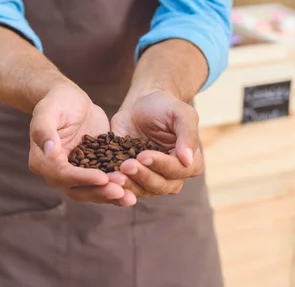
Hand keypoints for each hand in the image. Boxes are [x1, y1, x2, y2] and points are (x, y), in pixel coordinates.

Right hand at [29, 83, 125, 203]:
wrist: (71, 99)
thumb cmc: (57, 101)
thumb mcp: (48, 111)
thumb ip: (45, 130)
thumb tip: (50, 152)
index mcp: (43, 161)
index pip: (62, 175)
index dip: (82, 178)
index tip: (102, 177)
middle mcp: (57, 173)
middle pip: (77, 190)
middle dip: (99, 192)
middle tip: (121, 192)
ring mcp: (75, 174)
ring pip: (91, 191)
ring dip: (110, 196)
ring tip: (130, 198)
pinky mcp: (92, 170)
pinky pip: (103, 185)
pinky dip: (117, 189)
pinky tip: (133, 193)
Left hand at [110, 89, 203, 204]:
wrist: (141, 104)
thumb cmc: (166, 107)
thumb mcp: (182, 114)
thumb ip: (188, 134)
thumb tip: (187, 160)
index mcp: (190, 163)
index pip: (177, 170)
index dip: (160, 164)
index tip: (144, 155)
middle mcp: (172, 177)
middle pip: (159, 185)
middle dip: (142, 176)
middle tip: (126, 165)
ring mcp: (150, 180)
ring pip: (141, 190)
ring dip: (128, 185)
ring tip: (113, 176)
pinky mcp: (131, 178)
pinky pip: (124, 187)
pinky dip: (115, 186)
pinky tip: (105, 179)